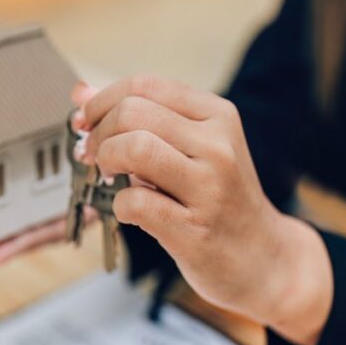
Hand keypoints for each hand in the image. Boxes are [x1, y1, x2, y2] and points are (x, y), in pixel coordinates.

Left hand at [78, 74, 332, 344]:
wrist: (265, 259)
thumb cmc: (221, 201)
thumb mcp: (192, 149)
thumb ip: (140, 119)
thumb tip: (80, 93)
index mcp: (217, 116)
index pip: (145, 85)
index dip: (102, 102)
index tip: (86, 123)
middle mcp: (218, 145)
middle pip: (133, 112)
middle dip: (99, 133)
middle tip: (95, 156)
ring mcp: (209, 188)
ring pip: (135, 148)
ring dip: (107, 162)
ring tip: (110, 178)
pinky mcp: (194, 230)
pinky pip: (135, 203)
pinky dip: (118, 205)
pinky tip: (130, 210)